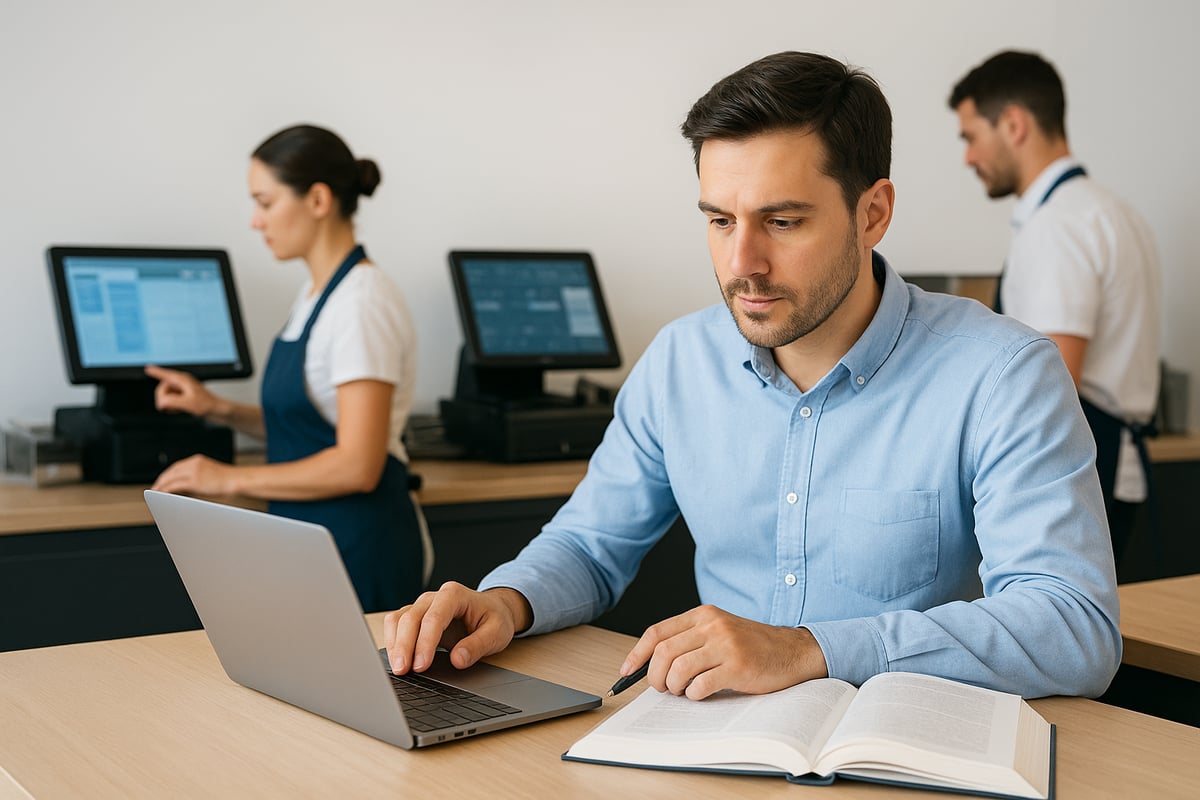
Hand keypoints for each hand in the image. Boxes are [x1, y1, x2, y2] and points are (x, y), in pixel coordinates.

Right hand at [145, 365, 218, 417]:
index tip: (147, 368)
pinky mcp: (185, 397)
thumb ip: (172, 401)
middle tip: (170, 408)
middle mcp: (183, 383)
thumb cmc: (207, 406)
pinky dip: (172, 407)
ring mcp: (184, 390)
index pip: (166, 374)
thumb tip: (161, 402)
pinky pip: (171, 401)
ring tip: (178, 410)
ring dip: (168, 404)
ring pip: (166, 396)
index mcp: (183, 380)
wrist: (219, 411)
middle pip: (162, 389)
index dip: (156, 371)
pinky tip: (179, 411)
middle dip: (162, 399)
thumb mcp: (188, 404)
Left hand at [150, 454, 237, 495]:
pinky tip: (163, 495)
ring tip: (157, 493)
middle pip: (171, 471)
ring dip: (162, 485)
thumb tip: (184, 488)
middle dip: (162, 480)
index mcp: (198, 460)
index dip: (168, 474)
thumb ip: (196, 477)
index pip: (177, 466)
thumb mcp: (209, 474)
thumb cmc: (227, 480)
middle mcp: (194, 463)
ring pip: (171, 477)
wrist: (236, 480)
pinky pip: (175, 485)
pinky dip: (166, 490)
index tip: (162, 481)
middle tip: (156, 488)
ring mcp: (193, 471)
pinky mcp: (194, 481)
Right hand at [382, 583, 531, 674]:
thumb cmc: (494, 619)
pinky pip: (396, 625)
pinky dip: (393, 643)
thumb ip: (478, 645)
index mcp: (454, 595)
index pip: (434, 617)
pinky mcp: (415, 616)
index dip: (425, 642)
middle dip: (404, 646)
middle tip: (403, 671)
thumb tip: (457, 660)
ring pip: (398, 620)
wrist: (492, 610)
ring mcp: (422, 605)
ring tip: (398, 669)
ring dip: (395, 645)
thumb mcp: (497, 633)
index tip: (421, 665)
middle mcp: (434, 597)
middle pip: (410, 618)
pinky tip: (397, 660)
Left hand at [620, 605, 827, 699]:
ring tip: (683, 691)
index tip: (626, 672)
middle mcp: (712, 625)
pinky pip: (700, 685)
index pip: (656, 632)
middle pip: (663, 652)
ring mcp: (725, 645)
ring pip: (678, 669)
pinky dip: (694, 695)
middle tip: (661, 688)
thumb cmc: (751, 646)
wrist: (792, 651)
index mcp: (703, 615)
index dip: (637, 654)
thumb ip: (689, 641)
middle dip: (654, 676)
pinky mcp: (738, 667)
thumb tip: (651, 665)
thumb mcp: (718, 632)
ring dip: (673, 687)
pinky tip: (702, 694)